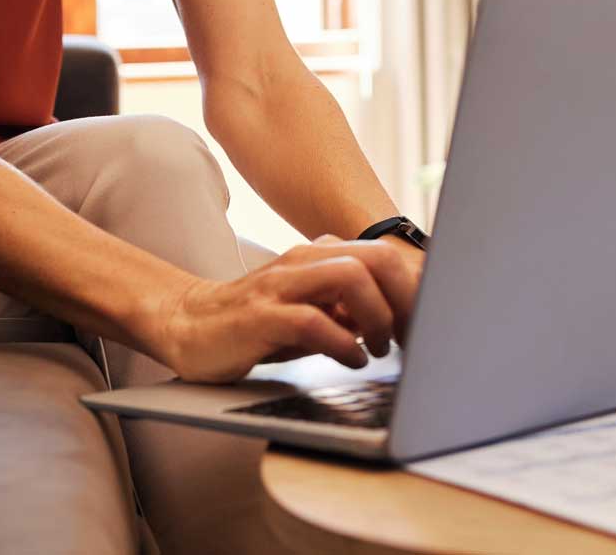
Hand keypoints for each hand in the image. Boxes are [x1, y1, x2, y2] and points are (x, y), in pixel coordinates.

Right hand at [143, 236, 421, 384]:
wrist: (187, 324)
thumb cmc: (257, 323)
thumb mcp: (312, 310)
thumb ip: (351, 310)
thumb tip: (404, 321)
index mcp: (319, 254)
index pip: (386, 256)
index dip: (417, 290)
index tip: (428, 326)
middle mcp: (303, 260)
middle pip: (377, 258)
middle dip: (407, 299)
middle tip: (412, 338)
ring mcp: (280, 285)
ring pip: (351, 277)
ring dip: (378, 317)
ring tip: (381, 348)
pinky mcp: (260, 316)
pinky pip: (314, 321)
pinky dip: (344, 344)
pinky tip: (352, 360)